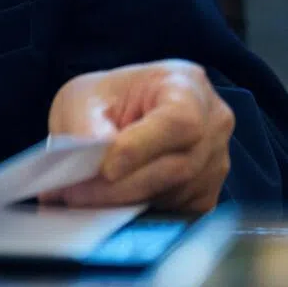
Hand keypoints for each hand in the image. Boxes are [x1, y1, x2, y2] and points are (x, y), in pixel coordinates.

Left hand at [45, 61, 233, 213]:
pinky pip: (178, 210)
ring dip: (128, 200)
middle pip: (178, 165)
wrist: (125, 108)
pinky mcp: (207, 193)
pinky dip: (141, 208)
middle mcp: (212, 124)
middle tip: (78, 194)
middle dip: (124, 184)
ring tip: (84, 197)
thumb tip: (92, 160)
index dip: (142, 147)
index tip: (105, 169)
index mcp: (186, 85)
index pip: (177, 121)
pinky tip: (109, 201)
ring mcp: (215, 161)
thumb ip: (87, 123)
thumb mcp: (86, 95)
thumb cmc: (110, 95)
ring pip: (176, 192)